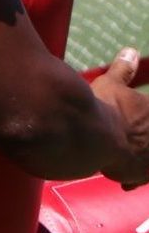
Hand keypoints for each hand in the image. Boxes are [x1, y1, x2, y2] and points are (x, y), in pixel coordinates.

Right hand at [91, 47, 148, 187]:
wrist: (91, 134)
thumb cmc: (102, 105)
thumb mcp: (112, 83)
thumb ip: (123, 70)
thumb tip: (129, 51)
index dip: (143, 124)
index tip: (133, 125)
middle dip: (144, 146)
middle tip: (134, 149)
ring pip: (148, 162)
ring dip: (140, 165)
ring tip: (128, 167)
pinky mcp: (138, 172)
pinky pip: (139, 177)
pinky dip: (131, 178)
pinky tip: (124, 181)